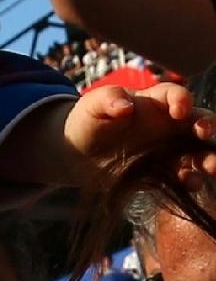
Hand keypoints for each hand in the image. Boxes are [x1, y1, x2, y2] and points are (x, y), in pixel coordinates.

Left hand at [61, 81, 215, 184]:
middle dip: (207, 126)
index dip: (181, 100)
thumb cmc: (88, 121)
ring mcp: (169, 149)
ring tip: (211, 167)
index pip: (175, 95)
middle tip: (205, 135)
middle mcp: (169, 124)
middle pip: (198, 121)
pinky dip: (190, 181)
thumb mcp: (92, 106)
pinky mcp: (164, 172)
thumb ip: (108, 99)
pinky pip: (184, 176)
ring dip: (208, 158)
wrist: (78, 154)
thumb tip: (125, 106)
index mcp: (153, 102)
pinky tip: (190, 185)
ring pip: (198, 151)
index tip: (179, 111)